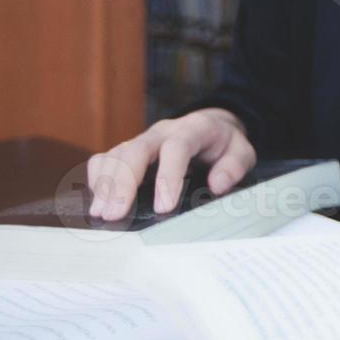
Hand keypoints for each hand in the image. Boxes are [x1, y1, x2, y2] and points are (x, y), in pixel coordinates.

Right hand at [87, 108, 253, 220]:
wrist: (211, 125)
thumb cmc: (224, 143)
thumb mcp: (242, 150)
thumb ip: (234, 165)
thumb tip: (218, 185)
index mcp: (192, 130)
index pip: (176, 149)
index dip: (168, 177)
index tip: (164, 207)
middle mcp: (161, 132)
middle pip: (136, 150)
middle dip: (123, 183)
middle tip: (115, 214)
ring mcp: (142, 140)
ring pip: (116, 155)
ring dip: (105, 184)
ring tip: (101, 213)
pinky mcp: (128, 150)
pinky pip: (104, 159)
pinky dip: (97, 179)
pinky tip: (97, 201)